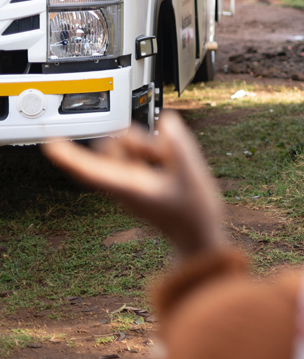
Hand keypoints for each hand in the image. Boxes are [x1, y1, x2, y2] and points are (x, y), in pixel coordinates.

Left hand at [42, 112, 225, 258]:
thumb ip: (179, 146)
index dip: (69, 157)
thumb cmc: (193, 213)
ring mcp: (131, 183)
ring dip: (143, 144)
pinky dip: (149, 152)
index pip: (90, 171)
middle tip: (160, 151)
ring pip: (124, 150)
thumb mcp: (192, 176)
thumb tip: (166, 121)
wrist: (198, 237)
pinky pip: (135, 157)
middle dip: (131, 139)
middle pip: (109, 149)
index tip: (49, 145)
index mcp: (130, 187)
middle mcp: (125, 184)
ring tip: (168, 158)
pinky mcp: (140, 182)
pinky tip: (168, 161)